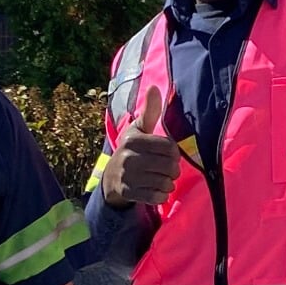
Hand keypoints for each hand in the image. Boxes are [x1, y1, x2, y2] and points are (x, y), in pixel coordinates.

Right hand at [101, 88, 180, 208]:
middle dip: (173, 169)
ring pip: (165, 182)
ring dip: (168, 183)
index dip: (174, 153)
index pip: (169, 148)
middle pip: (170, 166)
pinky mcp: (129, 193)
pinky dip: (161, 195)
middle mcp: (129, 158)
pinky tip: (156, 189)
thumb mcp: (138, 129)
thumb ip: (150, 111)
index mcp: (133, 140)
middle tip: (167, 169)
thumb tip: (155, 88)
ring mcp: (128, 177)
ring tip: (162, 179)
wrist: (111, 178)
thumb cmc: (131, 150)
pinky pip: (157, 197)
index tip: (168, 155)